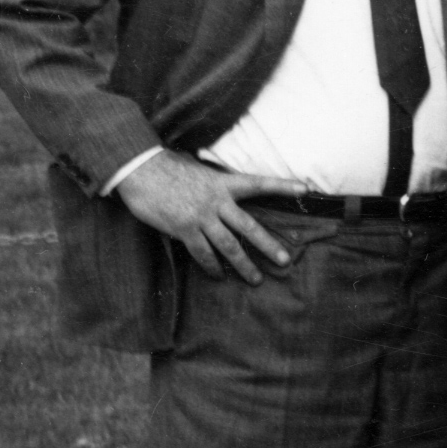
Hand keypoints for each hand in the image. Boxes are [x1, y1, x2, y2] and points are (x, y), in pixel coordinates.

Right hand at [113, 151, 299, 281]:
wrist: (139, 169)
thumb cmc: (167, 169)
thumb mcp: (198, 171)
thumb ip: (214, 187)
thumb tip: (223, 201)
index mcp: (223, 183)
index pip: (260, 184)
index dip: (283, 187)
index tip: (306, 189)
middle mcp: (217, 201)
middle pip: (249, 227)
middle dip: (268, 245)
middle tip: (285, 260)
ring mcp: (201, 216)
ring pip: (228, 245)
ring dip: (243, 264)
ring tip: (256, 279)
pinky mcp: (183, 228)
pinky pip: (202, 252)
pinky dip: (211, 266)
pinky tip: (218, 275)